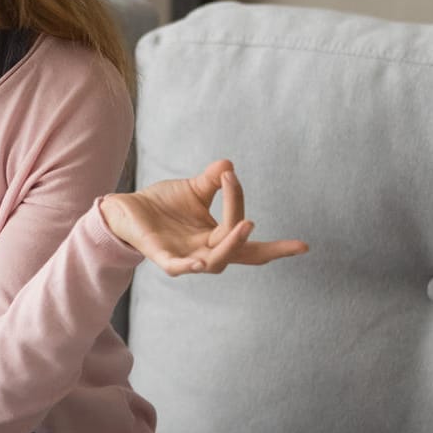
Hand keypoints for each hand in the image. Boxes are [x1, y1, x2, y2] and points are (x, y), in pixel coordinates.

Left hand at [98, 158, 309, 276]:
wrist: (128, 209)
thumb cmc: (164, 204)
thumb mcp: (194, 189)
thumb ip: (213, 181)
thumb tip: (229, 165)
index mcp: (216, 239)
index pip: (251, 247)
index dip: (278, 249)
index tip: (303, 244)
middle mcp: (204, 252)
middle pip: (239, 255)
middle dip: (265, 250)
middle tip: (291, 243)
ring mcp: (185, 257)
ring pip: (214, 261)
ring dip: (231, 245)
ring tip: (246, 225)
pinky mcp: (162, 256)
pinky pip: (177, 267)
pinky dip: (188, 266)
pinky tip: (199, 263)